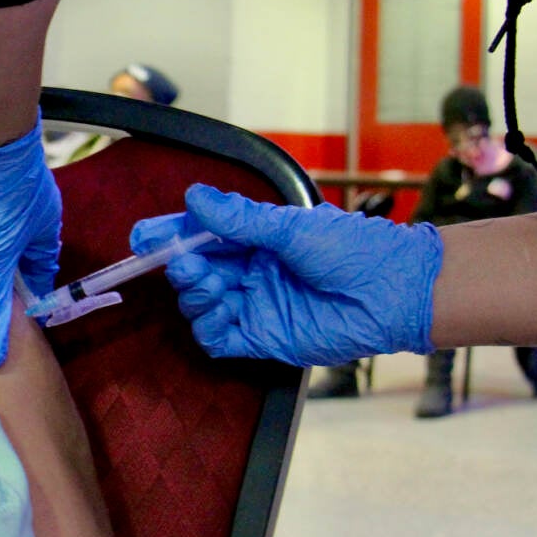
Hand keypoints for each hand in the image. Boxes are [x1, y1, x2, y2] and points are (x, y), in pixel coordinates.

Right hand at [129, 184, 441, 367]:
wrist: (394, 292)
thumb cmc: (354, 250)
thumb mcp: (292, 226)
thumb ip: (240, 219)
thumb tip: (195, 198)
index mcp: (259, 240)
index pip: (202, 237)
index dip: (170, 236)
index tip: (142, 238)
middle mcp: (253, 272)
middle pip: (196, 271)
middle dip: (181, 266)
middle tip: (185, 262)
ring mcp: (256, 306)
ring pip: (201, 305)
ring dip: (195, 294)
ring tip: (211, 283)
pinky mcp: (264, 339)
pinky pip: (219, 339)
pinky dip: (207, 327)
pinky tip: (215, 311)